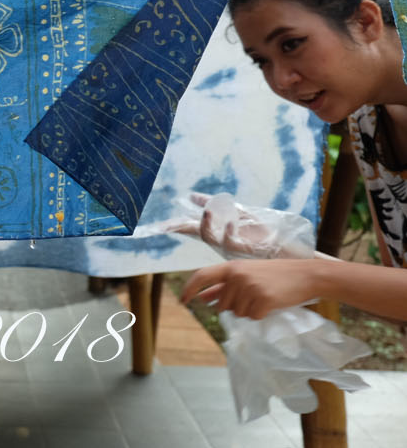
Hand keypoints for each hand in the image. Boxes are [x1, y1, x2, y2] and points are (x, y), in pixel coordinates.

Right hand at [162, 193, 312, 259]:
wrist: (288, 251)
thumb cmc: (264, 234)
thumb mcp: (239, 213)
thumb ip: (217, 204)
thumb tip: (193, 196)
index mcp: (217, 234)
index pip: (191, 228)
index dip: (175, 225)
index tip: (159, 227)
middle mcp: (220, 242)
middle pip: (195, 233)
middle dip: (180, 228)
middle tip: (165, 226)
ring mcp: (231, 247)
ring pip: (210, 238)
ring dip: (206, 224)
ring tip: (207, 210)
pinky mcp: (245, 250)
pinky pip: (232, 242)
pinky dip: (229, 231)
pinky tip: (229, 220)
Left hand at [180, 259, 321, 318]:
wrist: (305, 275)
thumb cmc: (274, 275)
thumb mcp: (246, 274)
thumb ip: (222, 286)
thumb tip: (201, 298)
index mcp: (231, 267)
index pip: (202, 276)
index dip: (190, 289)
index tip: (182, 301)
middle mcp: (237, 276)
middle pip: (222, 305)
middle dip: (235, 307)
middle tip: (254, 296)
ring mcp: (250, 288)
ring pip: (238, 313)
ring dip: (249, 310)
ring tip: (264, 297)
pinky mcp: (263, 300)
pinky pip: (253, 317)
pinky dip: (261, 315)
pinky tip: (271, 303)